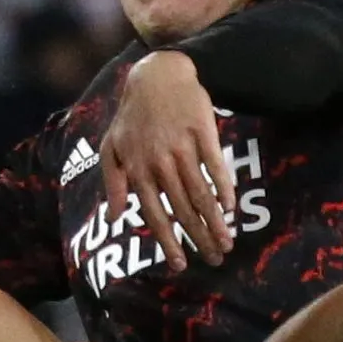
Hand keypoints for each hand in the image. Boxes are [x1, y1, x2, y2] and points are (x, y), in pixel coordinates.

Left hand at [101, 51, 233, 270]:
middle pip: (181, 208)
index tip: (181, 265)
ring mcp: (181, 146)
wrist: (156, 76)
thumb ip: (112, 183)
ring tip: (227, 242)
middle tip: (214, 259)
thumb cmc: (132, 116)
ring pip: (200, 191)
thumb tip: (113, 217)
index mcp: (137, 169)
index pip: (153, 214)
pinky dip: (223, 187)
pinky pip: (215, 164)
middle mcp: (159, 161)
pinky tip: (231, 206)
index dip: (168, 241)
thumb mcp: (111, 147)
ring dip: (215, 221)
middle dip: (198, 238)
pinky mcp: (202, 131)